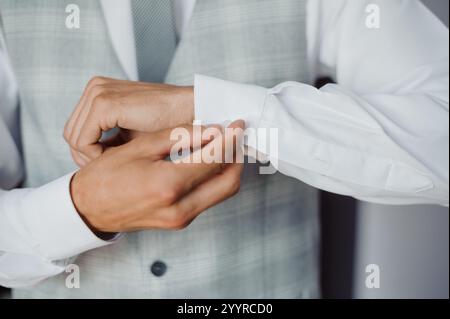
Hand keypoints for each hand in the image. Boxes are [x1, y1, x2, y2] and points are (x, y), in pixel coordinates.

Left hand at [64, 76, 193, 166]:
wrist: (192, 111)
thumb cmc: (168, 125)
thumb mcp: (131, 134)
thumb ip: (110, 141)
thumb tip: (88, 160)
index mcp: (100, 91)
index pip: (76, 129)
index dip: (89, 153)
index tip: (110, 165)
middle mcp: (95, 87)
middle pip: (71, 134)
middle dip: (88, 157)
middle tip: (112, 168)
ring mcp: (98, 93)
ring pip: (74, 139)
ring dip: (93, 157)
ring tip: (117, 163)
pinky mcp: (104, 104)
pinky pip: (83, 141)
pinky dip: (96, 155)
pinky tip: (118, 158)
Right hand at [70, 121, 243, 232]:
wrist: (87, 210)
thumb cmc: (104, 178)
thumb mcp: (139, 149)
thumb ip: (178, 138)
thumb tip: (211, 130)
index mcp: (168, 185)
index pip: (214, 159)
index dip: (230, 138)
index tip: (237, 124)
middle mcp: (180, 207)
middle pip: (229, 181)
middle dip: (237, 156)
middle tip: (236, 135)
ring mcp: (181, 219)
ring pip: (222, 192)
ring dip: (228, 167)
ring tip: (224, 145)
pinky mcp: (180, 222)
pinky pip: (209, 198)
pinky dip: (215, 179)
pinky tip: (209, 162)